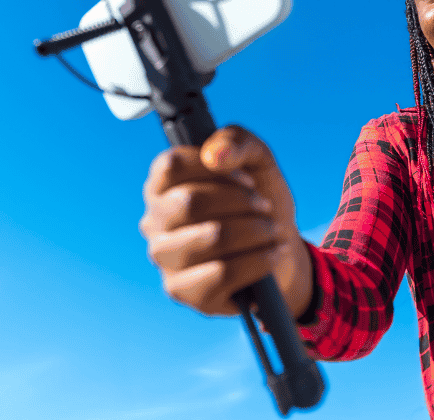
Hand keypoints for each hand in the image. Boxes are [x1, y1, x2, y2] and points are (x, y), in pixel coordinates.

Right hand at [139, 126, 312, 317]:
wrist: (279, 251)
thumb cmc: (258, 203)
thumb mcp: (257, 160)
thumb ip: (237, 141)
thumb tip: (215, 155)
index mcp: (163, 186)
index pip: (172, 166)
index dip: (216, 169)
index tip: (246, 178)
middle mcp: (154, 222)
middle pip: (190, 201)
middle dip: (241, 202)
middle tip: (264, 208)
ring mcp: (165, 259)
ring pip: (210, 237)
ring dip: (254, 231)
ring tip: (271, 232)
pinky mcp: (183, 291)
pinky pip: (220, 274)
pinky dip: (256, 261)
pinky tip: (270, 256)